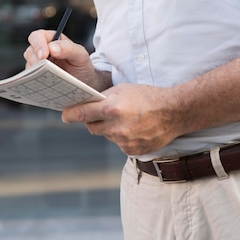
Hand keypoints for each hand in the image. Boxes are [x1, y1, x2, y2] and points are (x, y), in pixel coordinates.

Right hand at [24, 29, 95, 86]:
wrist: (85, 82)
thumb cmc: (82, 65)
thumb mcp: (81, 54)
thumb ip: (68, 48)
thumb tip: (52, 47)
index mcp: (52, 39)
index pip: (37, 37)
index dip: (38, 45)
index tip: (44, 56)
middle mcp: (43, 50)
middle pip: (30, 52)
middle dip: (36, 61)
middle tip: (45, 69)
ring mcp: (38, 64)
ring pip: (29, 66)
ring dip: (36, 72)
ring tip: (50, 78)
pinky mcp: (37, 77)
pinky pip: (30, 79)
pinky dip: (36, 81)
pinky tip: (45, 84)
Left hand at [62, 82, 182, 155]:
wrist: (173, 112)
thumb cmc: (148, 96)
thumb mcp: (124, 89)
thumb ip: (105, 97)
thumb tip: (88, 102)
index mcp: (113, 108)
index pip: (83, 114)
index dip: (71, 114)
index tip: (65, 115)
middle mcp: (116, 127)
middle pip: (91, 127)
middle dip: (93, 120)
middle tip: (103, 112)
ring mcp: (124, 141)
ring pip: (105, 135)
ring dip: (109, 128)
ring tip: (126, 118)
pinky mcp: (131, 151)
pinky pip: (118, 144)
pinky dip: (121, 137)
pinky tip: (134, 128)